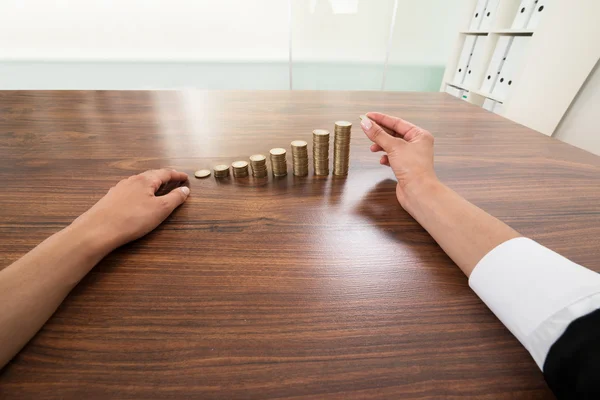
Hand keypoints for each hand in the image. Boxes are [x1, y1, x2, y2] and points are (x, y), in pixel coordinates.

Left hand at [71, 169, 189, 252]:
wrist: (98, 229)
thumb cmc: (133, 218)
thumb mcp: (160, 209)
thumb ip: (175, 198)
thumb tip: (185, 189)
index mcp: (146, 180)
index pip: (165, 173)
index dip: (177, 175)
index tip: (186, 177)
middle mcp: (132, 180)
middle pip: (151, 175)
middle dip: (164, 177)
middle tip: (174, 180)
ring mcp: (120, 188)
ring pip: (139, 182)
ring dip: (151, 183)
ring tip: (158, 188)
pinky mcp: (111, 198)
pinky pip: (130, 190)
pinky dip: (140, 191)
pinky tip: (138, 198)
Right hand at [360, 112, 436, 204]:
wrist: (418, 192)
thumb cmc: (413, 168)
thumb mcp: (393, 147)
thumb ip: (378, 134)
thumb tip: (366, 123)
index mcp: (419, 135)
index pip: (397, 122)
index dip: (381, 119)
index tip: (368, 116)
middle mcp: (417, 144)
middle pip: (394, 133)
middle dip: (380, 133)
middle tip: (366, 129)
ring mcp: (411, 156)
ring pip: (392, 146)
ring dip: (381, 146)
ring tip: (373, 148)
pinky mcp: (406, 166)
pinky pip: (393, 157)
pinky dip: (386, 157)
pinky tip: (382, 161)